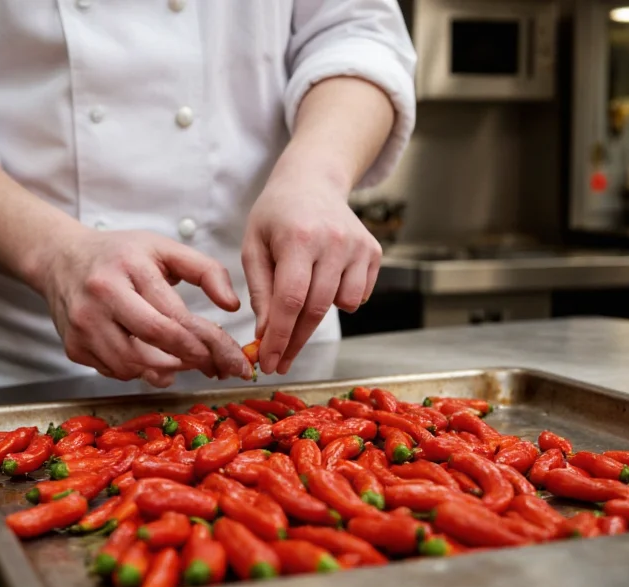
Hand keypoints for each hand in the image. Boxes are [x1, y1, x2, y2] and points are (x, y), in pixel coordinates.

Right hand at [39, 227, 252, 386]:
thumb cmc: (119, 254)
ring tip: (184, 361)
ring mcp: (83, 325)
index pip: (175, 317)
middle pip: (154, 344)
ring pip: (133, 365)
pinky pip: (114, 372)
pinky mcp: (73, 347)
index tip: (232, 360)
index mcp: (129, 268)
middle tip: (215, 367)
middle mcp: (102, 296)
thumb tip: (232, 305)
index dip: (208, 344)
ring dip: (166, 370)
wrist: (61, 259)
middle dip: (191, 361)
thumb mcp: (164, 249)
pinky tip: (151, 358)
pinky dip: (139, 371)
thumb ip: (206, 270)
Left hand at [243, 177, 381, 375]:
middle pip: (316, 309)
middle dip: (296, 342)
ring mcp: (359, 247)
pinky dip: (340, 299)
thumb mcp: (253, 246)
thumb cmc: (276, 215)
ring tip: (300, 300)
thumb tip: (266, 334)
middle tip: (279, 362)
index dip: (280, 336)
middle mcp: (334, 241)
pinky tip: (324, 280)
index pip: (290, 299)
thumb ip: (260, 290)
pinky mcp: (374, 252)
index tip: (269, 361)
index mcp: (298, 238)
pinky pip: (359, 296)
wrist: (312, 181)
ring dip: (318, 315)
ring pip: (343, 305)